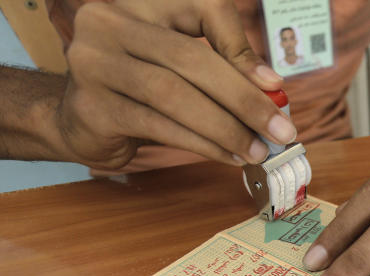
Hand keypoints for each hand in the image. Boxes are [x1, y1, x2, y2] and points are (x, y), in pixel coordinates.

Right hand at [56, 0, 295, 169]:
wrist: (79, 121)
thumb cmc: (141, 90)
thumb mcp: (181, 67)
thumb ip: (222, 67)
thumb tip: (273, 90)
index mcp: (139, 3)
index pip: (203, 6)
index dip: (241, 46)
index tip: (275, 86)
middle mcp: (109, 22)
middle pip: (191, 57)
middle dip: (244, 99)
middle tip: (280, 131)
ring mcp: (94, 63)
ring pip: (175, 95)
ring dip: (226, 128)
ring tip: (257, 149)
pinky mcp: (92, 106)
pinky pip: (160, 126)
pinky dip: (203, 144)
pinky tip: (228, 156)